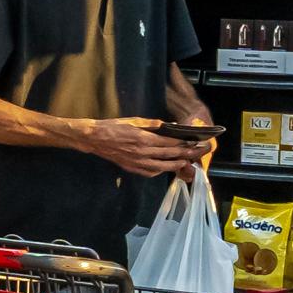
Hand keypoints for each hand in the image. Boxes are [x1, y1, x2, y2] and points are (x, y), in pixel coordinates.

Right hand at [82, 116, 209, 176]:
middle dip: (186, 154)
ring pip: (162, 166)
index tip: (194, 141)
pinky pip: (150, 172)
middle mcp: (143, 153)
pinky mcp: (132, 168)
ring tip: (186, 162)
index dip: (183, 142)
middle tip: (197, 152)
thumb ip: (152, 124)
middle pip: (170, 155)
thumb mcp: (133, 120)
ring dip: (176, 165)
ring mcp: (137, 163)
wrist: (94, 139)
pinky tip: (166, 167)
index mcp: (144, 139)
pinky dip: (160, 170)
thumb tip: (169, 126)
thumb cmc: (113, 126)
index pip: (170, 142)